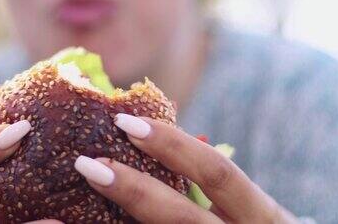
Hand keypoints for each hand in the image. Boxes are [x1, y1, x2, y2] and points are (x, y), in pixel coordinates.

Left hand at [74, 114, 298, 223]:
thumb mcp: (247, 207)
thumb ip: (210, 179)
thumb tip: (148, 137)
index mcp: (261, 214)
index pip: (216, 172)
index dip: (171, 146)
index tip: (125, 124)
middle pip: (179, 216)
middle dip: (131, 190)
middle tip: (86, 163)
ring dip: (113, 222)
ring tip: (76, 200)